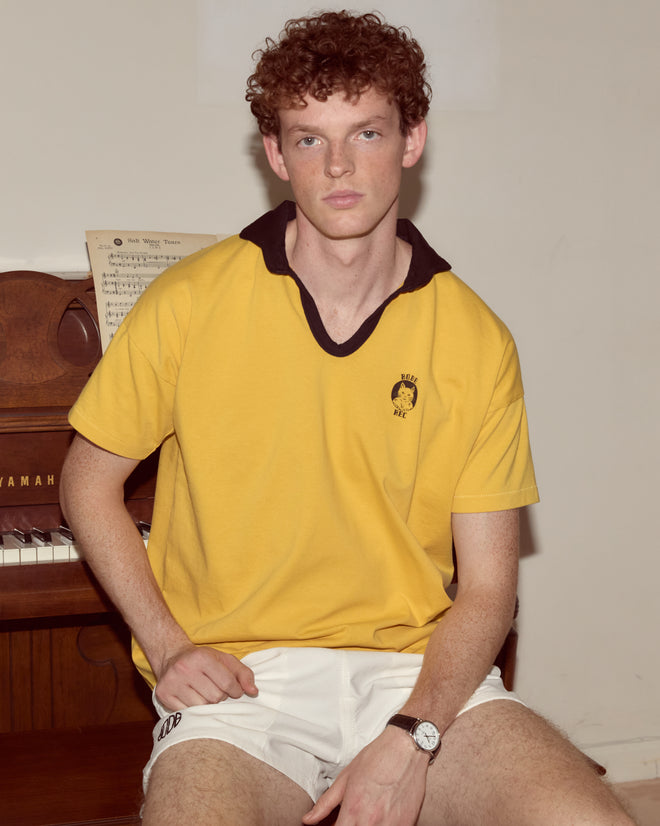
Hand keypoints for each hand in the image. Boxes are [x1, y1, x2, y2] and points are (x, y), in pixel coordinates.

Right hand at [154, 644, 257, 710]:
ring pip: (202, 707)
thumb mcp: (224, 660)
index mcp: (202, 658)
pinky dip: (194, 709)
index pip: (227, 683)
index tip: (235, 691)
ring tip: (205, 693)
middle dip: (221, 697)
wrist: (172, 656)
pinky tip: (193, 698)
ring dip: (208, 704)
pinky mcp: (163, 694)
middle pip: (215, 697)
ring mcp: (172, 682)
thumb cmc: (203, 660)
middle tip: (216, 690)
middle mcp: (185, 669)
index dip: (236, 690)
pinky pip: (187, 713)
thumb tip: (253, 692)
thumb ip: (243, 674)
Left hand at [303, 726, 428, 825]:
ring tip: (365, 817)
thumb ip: (325, 803)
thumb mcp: (346, 777)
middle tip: (350, 820)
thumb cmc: (376, 758)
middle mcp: (371, 822)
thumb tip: (308, 820)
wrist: (406, 747)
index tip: (335, 825)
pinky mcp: (408, 824)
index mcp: (353, 810)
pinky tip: (381, 818)